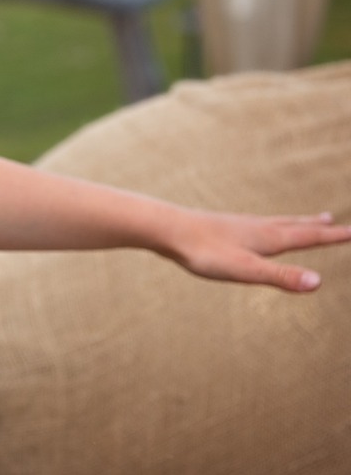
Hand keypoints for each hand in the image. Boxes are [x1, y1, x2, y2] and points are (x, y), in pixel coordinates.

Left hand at [162, 209, 350, 291]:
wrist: (167, 229)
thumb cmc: (204, 252)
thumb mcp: (245, 270)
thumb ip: (280, 277)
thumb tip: (318, 282)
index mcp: (268, 238)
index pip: (308, 237)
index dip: (333, 236)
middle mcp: (258, 227)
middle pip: (295, 225)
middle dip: (317, 226)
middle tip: (334, 220)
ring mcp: (240, 225)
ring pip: (275, 223)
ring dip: (295, 222)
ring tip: (306, 220)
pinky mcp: (223, 227)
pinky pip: (255, 225)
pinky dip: (269, 225)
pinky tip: (257, 229)